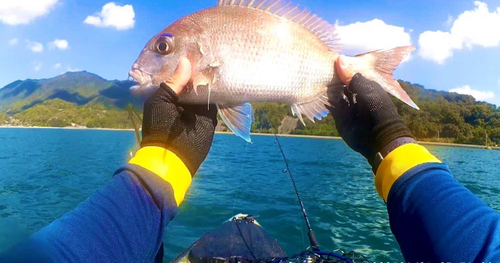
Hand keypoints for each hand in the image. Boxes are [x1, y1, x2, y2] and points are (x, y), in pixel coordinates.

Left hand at [140, 57, 217, 175]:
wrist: (174, 155)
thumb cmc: (159, 126)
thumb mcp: (160, 100)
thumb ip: (173, 81)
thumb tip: (185, 61)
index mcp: (166, 94)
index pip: (175, 74)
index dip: (181, 62)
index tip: (190, 47)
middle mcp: (182, 97)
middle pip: (192, 78)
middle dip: (198, 68)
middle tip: (207, 50)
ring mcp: (196, 105)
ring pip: (205, 86)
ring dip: (210, 77)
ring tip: (217, 58)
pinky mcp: (209, 113)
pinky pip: (216, 98)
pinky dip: (220, 89)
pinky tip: (224, 75)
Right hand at [328, 57, 413, 167]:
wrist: (379, 137)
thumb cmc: (378, 110)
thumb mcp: (367, 89)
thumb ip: (352, 77)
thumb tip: (339, 59)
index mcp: (366, 88)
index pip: (351, 76)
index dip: (342, 71)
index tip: (330, 62)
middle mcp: (356, 97)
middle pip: (341, 86)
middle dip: (333, 81)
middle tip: (321, 72)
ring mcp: (348, 108)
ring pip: (335, 97)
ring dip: (328, 91)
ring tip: (318, 82)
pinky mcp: (341, 119)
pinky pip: (332, 109)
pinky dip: (326, 103)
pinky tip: (319, 96)